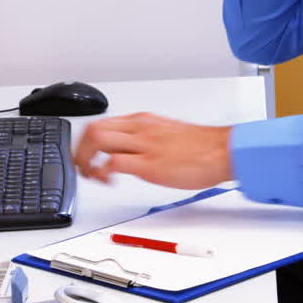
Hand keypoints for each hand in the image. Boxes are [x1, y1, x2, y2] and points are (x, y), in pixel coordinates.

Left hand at [73, 112, 234, 189]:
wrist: (223, 151)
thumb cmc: (202, 147)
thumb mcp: (167, 136)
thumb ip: (147, 140)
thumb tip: (133, 152)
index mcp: (143, 121)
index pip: (102, 122)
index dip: (87, 141)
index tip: (88, 156)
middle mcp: (139, 128)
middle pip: (93, 129)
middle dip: (79, 150)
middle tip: (82, 166)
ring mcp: (143, 145)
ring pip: (97, 140)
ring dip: (85, 160)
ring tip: (91, 175)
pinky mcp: (148, 164)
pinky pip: (113, 163)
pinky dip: (102, 173)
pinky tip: (109, 182)